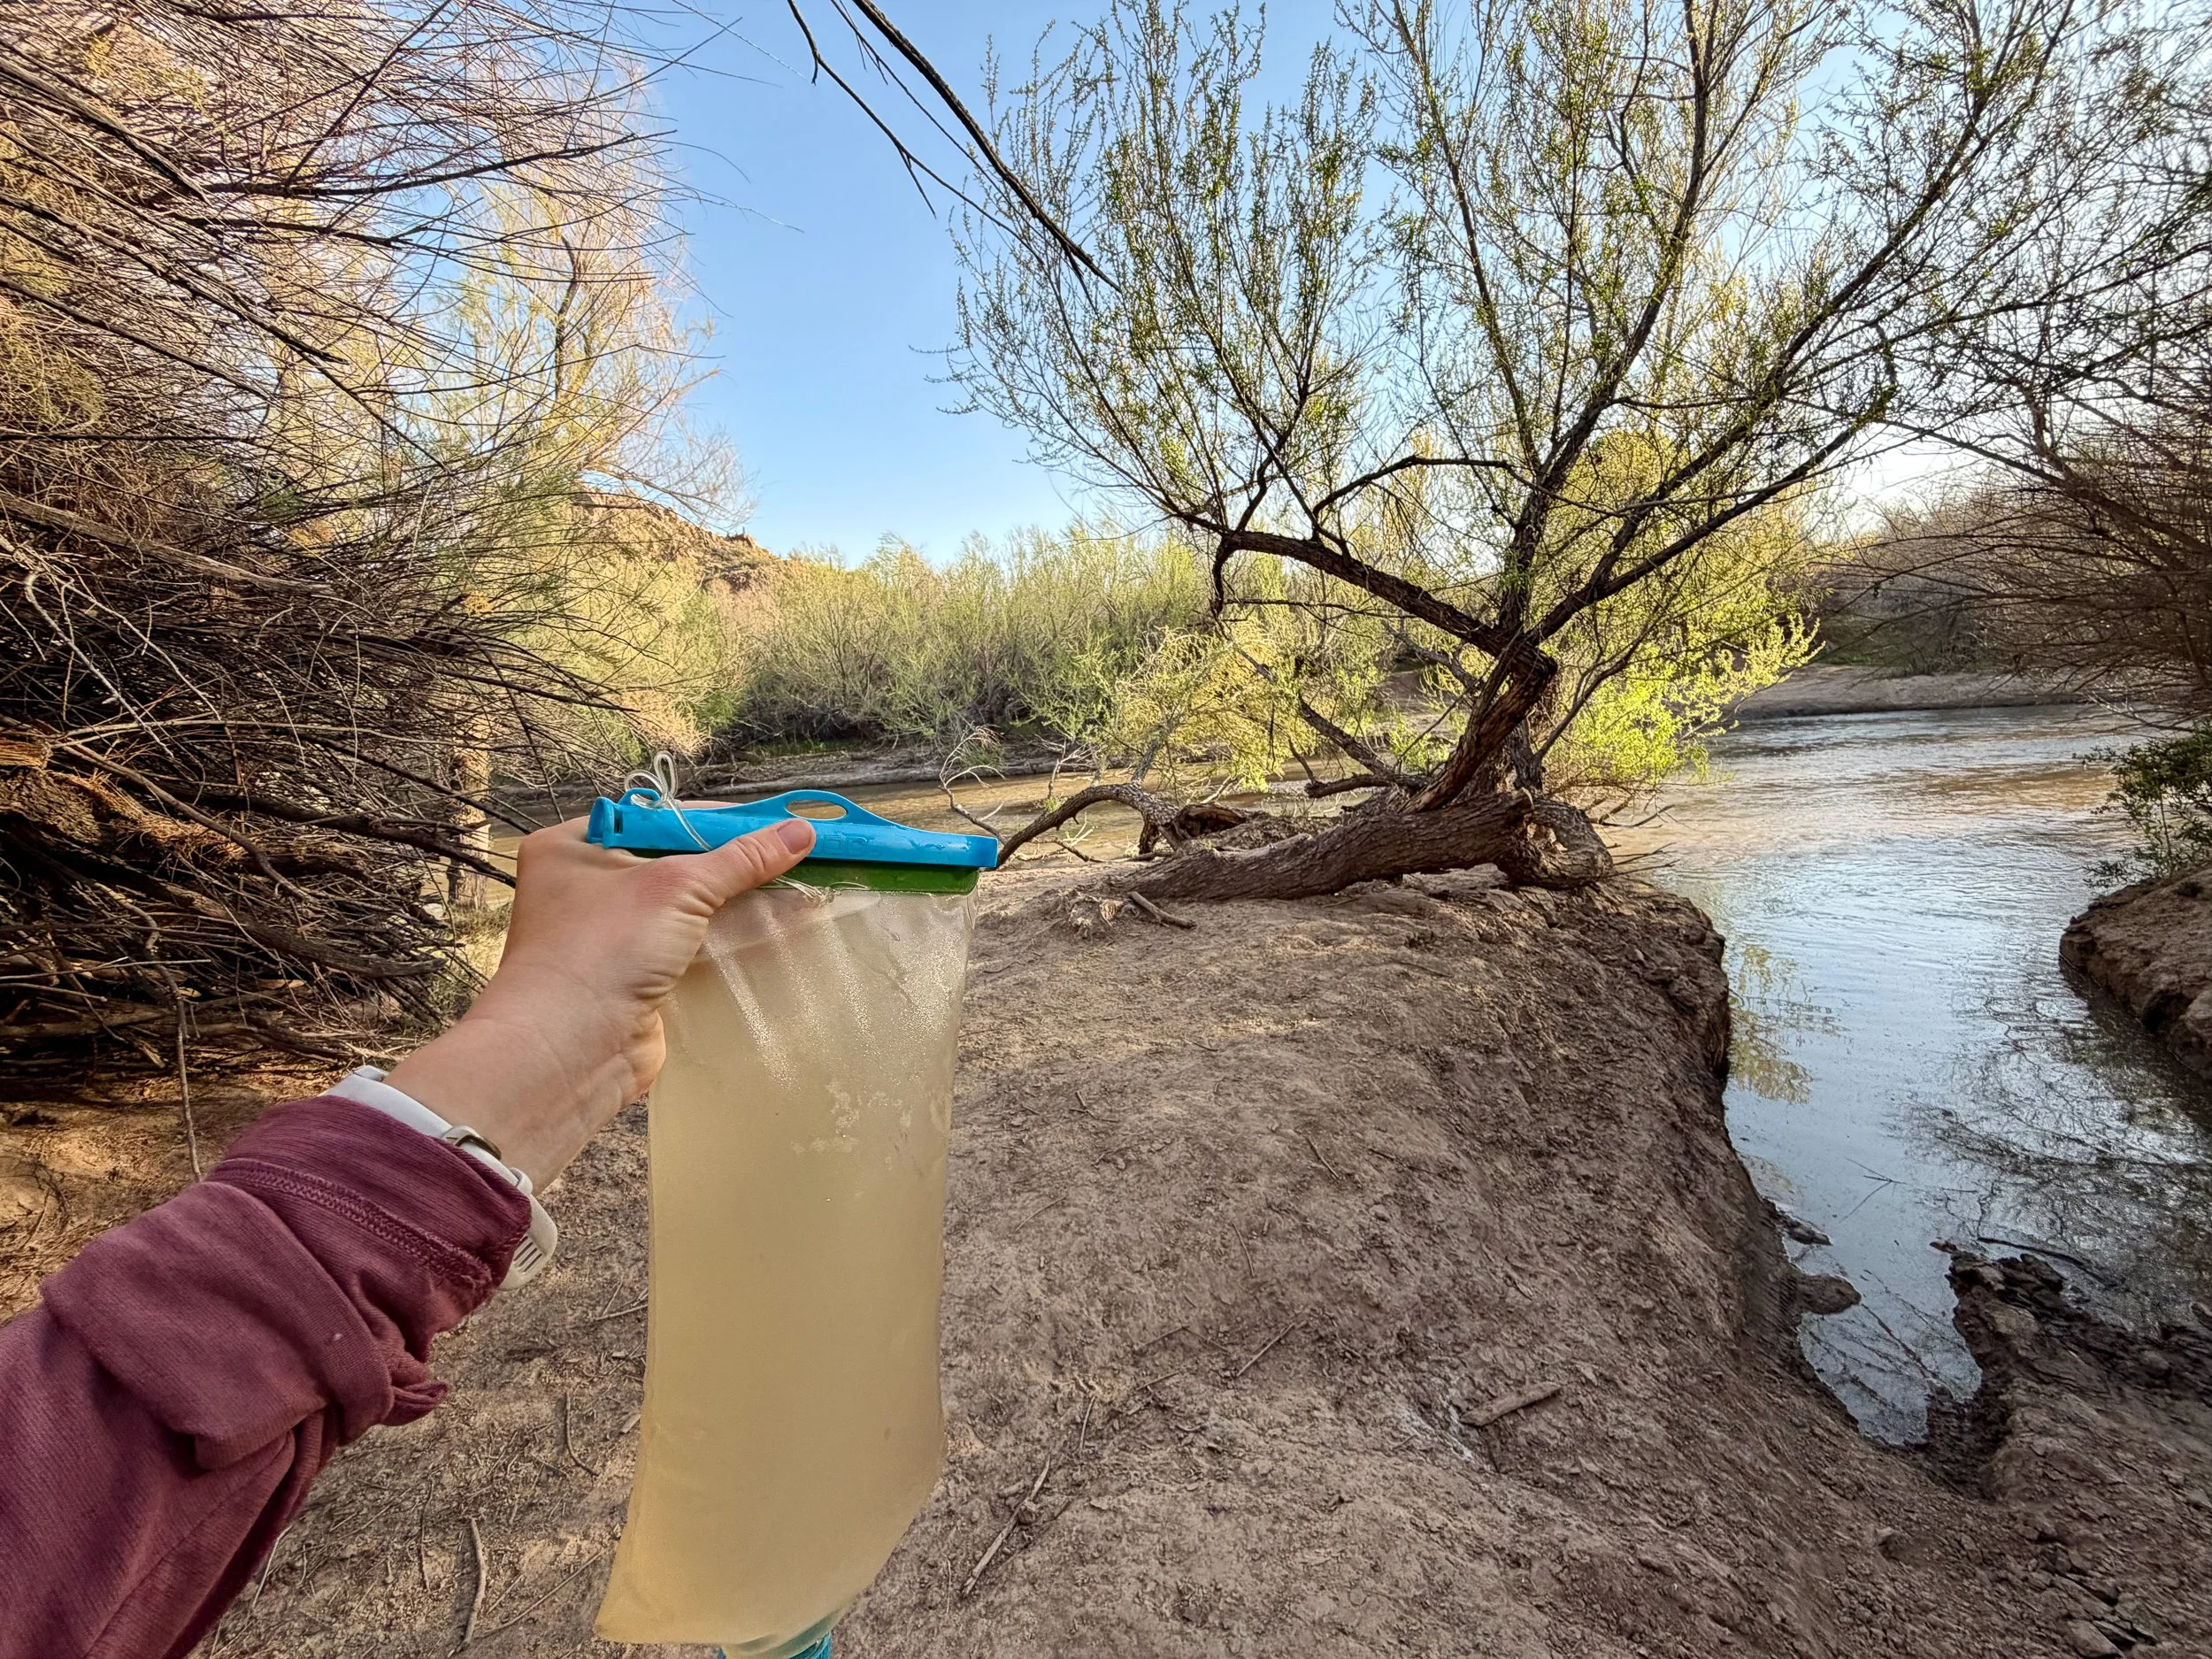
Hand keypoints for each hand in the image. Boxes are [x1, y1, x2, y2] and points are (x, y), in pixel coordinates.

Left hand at [385, 810, 815, 1187]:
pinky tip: (778, 929)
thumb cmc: (601, 948)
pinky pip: (693, 948)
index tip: (774, 822)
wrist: (569, 1051)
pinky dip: (730, 940)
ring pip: (688, 909)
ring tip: (801, 889)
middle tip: (795, 854)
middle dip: (736, 863)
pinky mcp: (636, 979)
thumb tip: (800, 831)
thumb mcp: (676, 886)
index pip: (659, 818)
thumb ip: (741, 858)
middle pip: (677, 863)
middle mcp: (588, 887)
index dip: (718, 820)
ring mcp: (612, 937)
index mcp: (575, 846)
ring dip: (740, 902)